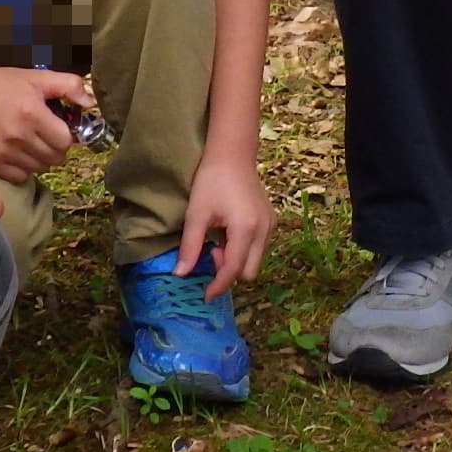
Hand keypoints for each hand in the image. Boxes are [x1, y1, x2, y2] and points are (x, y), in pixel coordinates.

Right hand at [0, 68, 88, 182]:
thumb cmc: (5, 84)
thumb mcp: (38, 78)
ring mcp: (3, 152)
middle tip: (48, 135)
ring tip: (34, 142)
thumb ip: (69, 86)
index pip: (65, 141)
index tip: (60, 128)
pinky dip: (26, 167)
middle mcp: (18, 136)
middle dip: (57, 148)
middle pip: (55, 158)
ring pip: (40, 168)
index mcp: (32, 114)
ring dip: (43, 158)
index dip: (67, 136)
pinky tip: (20, 151)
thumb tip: (92, 103)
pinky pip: (21, 176)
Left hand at [177, 153, 274, 298]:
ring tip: (219, 240)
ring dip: (236, 260)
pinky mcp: (271, 221)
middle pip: (249, 272)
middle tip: (211, 252)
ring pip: (255, 261)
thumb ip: (190, 247)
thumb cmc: (211, 181)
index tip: (204, 296)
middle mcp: (264, 230)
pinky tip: (229, 233)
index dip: (218, 286)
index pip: (232, 270)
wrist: (232, 154)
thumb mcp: (196, 215)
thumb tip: (180, 275)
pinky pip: (259, 247)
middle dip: (228, 271)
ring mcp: (271, 225)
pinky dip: (243, 249)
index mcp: (245, 229)